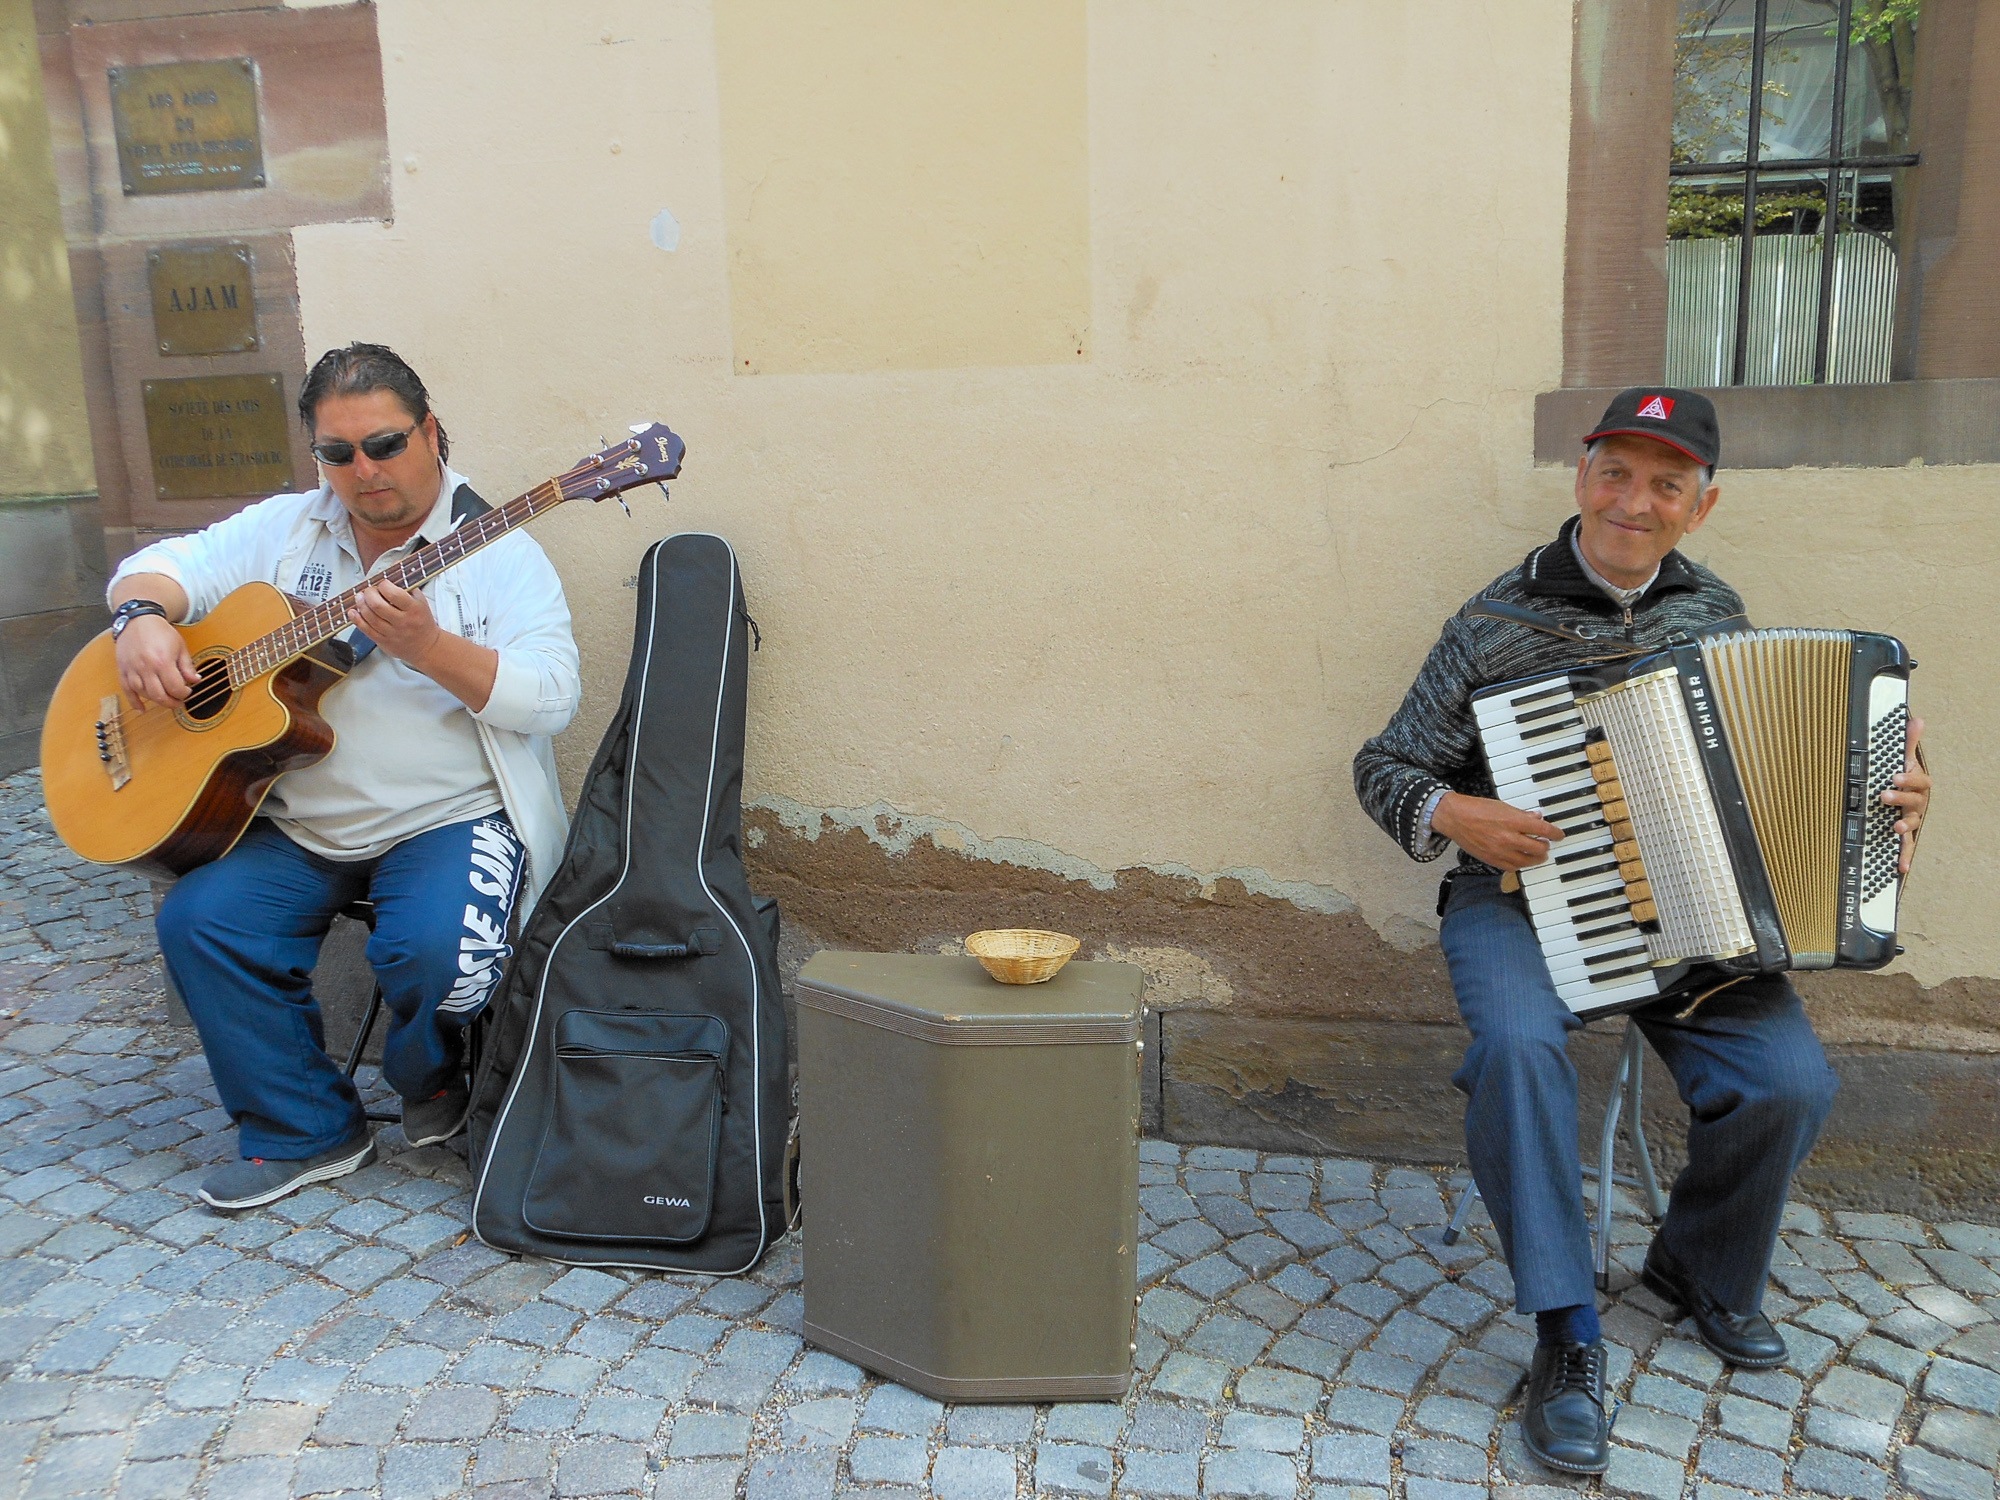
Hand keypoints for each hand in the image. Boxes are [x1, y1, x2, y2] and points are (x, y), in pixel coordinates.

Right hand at [115, 614, 199, 706]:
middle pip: (159, 695)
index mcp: (162, 661)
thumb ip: (187, 665)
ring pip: (144, 694)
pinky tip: (142, 709)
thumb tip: (195, 681)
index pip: (175, 687)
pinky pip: (126, 690)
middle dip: (172, 702)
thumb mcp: (180, 646)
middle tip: (179, 702)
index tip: (187, 692)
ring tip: (166, 699)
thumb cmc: (161, 632)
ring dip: (156, 701)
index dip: (184, 693)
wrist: (137, 620)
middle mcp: (146, 667)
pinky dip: (134, 701)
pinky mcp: (123, 669)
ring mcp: (132, 669)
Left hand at [349, 577, 442, 669]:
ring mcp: (392, 633)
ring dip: (361, 604)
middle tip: (369, 590)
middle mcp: (403, 622)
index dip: (384, 585)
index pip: (394, 594)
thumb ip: (407, 590)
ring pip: (369, 617)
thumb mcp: (421, 603)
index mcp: (414, 609)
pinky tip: (353, 612)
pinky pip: (366, 630)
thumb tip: (389, 578)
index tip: (383, 583)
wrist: (426, 647)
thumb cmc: (422, 622)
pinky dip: (356, 619)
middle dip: (369, 593)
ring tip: (360, 597)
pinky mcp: (383, 642)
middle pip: (377, 605)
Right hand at [1431, 791, 1563, 870]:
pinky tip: (1522, 860)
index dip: (1555, 833)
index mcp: (1513, 821)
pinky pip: (1512, 867)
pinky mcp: (1492, 860)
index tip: (1559, 835)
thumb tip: (1537, 817)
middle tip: (1546, 844)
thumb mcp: (1502, 806)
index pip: (1543, 829)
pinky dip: (1521, 864)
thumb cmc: (1476, 809)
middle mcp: (1509, 838)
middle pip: (1538, 848)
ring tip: (1538, 855)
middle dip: (1545, 846)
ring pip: (1527, 861)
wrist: (1455, 818)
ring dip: (1536, 858)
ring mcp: (1500, 851)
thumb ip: (1521, 814)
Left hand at [1887, 714, 1929, 876]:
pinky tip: (1901, 868)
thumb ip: (1909, 742)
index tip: (1896, 774)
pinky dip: (1904, 857)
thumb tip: (1917, 719)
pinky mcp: (1904, 833)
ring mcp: (1911, 818)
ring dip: (1904, 824)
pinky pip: (1906, 846)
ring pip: (1911, 822)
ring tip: (1895, 825)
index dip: (1909, 778)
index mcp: (1917, 785)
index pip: (1919, 780)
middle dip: (1901, 798)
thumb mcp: (1905, 759)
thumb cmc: (1904, 778)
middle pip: (1914, 801)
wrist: (1906, 795)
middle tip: (1884, 794)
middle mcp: (1917, 803)